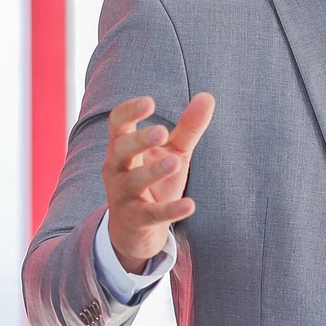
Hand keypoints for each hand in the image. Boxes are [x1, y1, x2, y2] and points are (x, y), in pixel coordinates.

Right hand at [103, 93, 215, 273]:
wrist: (135, 229)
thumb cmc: (153, 181)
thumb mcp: (172, 152)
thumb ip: (188, 128)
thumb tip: (208, 96)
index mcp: (123, 147)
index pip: (117, 124)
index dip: (129, 112)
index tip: (149, 102)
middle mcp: (118, 169)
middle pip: (121, 149)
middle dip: (140, 140)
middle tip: (162, 131)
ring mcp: (123, 195)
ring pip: (133, 181)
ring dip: (153, 171)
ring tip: (175, 162)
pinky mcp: (136, 220)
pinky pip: (152, 214)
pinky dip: (170, 210)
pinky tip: (190, 205)